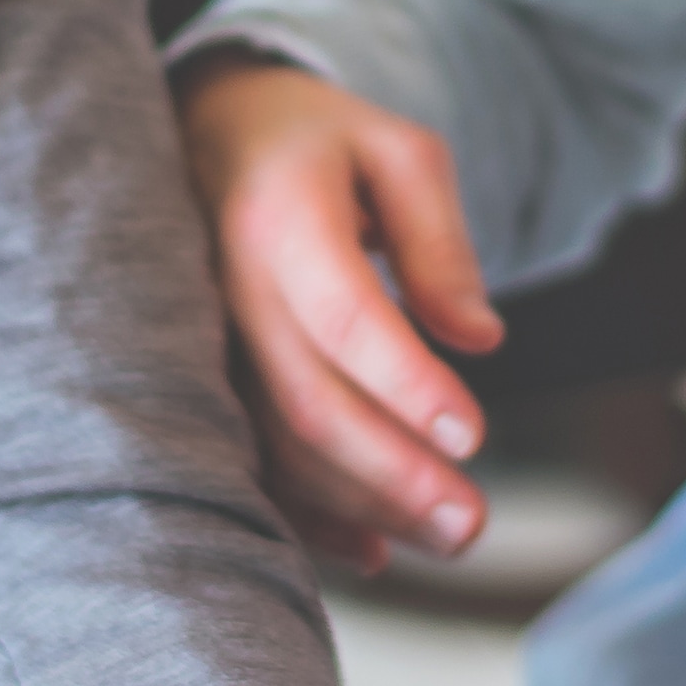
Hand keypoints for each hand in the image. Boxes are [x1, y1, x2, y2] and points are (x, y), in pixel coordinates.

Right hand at [180, 57, 506, 569]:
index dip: (405, 382)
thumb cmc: (322, 143)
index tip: (473, 437)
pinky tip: (373, 551)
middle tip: (474, 523)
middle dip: (395, 474)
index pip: (343, 315)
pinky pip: (247, 460)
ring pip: (278, 445)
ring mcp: (205, 343)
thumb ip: (439, 243)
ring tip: (452, 535)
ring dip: (364, 504)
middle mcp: (227, 289)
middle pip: (308, 400)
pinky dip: (306, 517)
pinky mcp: (204, 380)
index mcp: (282, 218)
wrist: (206, 133)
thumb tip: (480, 340)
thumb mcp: (399, 153)